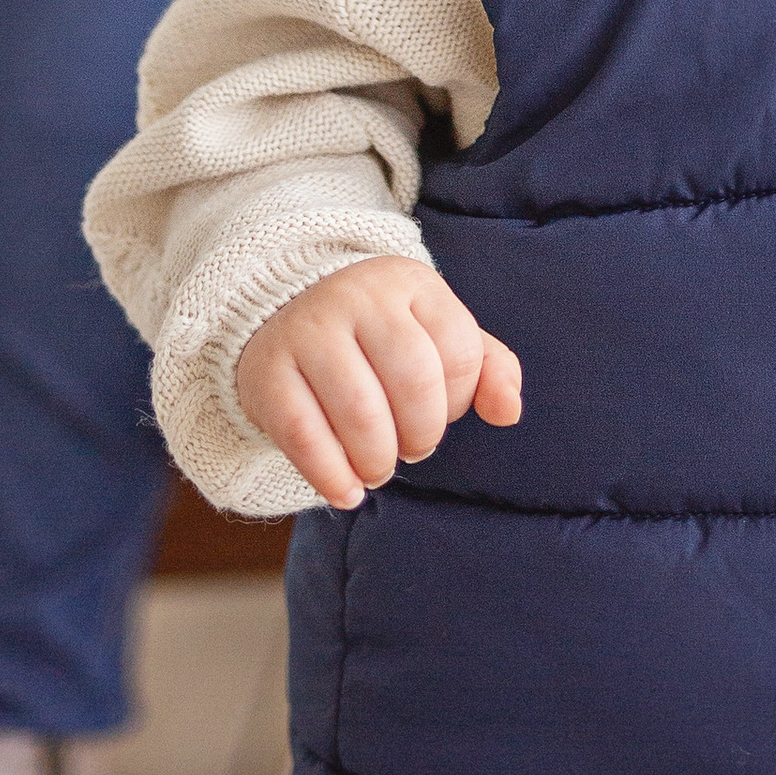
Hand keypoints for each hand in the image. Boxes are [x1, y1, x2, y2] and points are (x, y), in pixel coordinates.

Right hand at [233, 256, 521, 510]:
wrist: (282, 315)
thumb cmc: (378, 339)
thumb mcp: (437, 335)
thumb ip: (488, 368)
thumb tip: (508, 411)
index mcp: (409, 283)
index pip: (460, 352)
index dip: (459, 401)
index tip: (440, 412)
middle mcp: (358, 296)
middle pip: (414, 381)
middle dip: (422, 434)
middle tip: (411, 449)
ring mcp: (308, 330)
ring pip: (361, 412)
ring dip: (378, 460)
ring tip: (378, 468)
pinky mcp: (267, 370)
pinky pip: (304, 435)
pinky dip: (332, 477)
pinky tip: (346, 491)